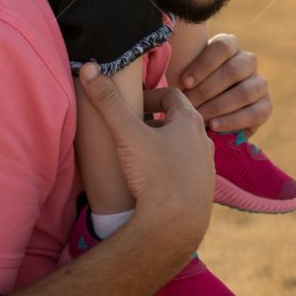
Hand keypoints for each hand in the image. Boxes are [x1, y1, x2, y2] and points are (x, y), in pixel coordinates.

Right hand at [78, 64, 213, 258]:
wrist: (174, 228)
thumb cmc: (154, 175)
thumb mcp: (126, 133)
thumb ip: (108, 100)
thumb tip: (89, 66)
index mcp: (190, 121)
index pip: (172, 95)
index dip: (151, 96)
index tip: (133, 106)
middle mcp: (204, 141)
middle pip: (179, 121)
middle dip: (156, 121)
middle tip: (133, 128)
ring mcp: (207, 168)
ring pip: (184, 147)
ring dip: (165, 145)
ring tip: (142, 154)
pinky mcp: (204, 193)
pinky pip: (187, 171)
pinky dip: (172, 168)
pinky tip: (155, 180)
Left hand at [177, 33, 272, 136]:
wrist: (207, 109)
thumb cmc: (192, 86)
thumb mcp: (187, 73)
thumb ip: (183, 70)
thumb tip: (175, 79)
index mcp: (229, 45)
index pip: (222, 47)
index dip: (203, 65)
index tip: (184, 83)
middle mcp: (247, 61)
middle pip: (233, 70)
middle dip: (207, 90)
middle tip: (188, 105)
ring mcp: (259, 83)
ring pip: (245, 92)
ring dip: (219, 106)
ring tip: (200, 117)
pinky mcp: (266, 106)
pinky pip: (255, 113)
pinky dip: (233, 121)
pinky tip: (214, 126)